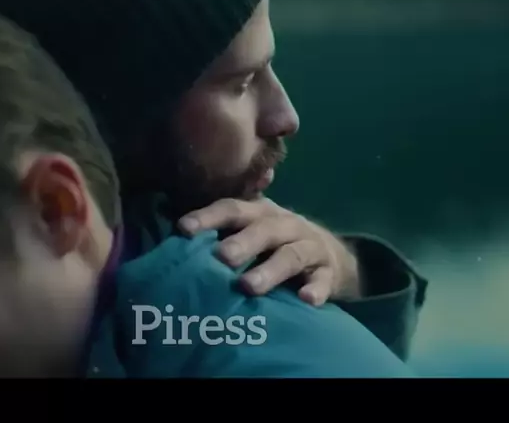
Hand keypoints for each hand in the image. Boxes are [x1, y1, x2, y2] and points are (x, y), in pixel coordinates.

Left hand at [178, 198, 361, 305]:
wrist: (336, 257)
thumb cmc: (276, 245)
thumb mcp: (253, 229)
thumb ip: (222, 229)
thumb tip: (173, 229)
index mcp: (261, 213)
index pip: (232, 209)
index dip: (208, 217)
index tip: (183, 229)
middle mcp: (285, 225)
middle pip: (263, 229)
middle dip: (241, 243)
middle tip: (221, 258)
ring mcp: (310, 247)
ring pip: (291, 256)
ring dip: (270, 270)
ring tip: (249, 287)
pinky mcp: (328, 272)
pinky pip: (323, 281)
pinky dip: (316, 290)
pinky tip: (306, 300)